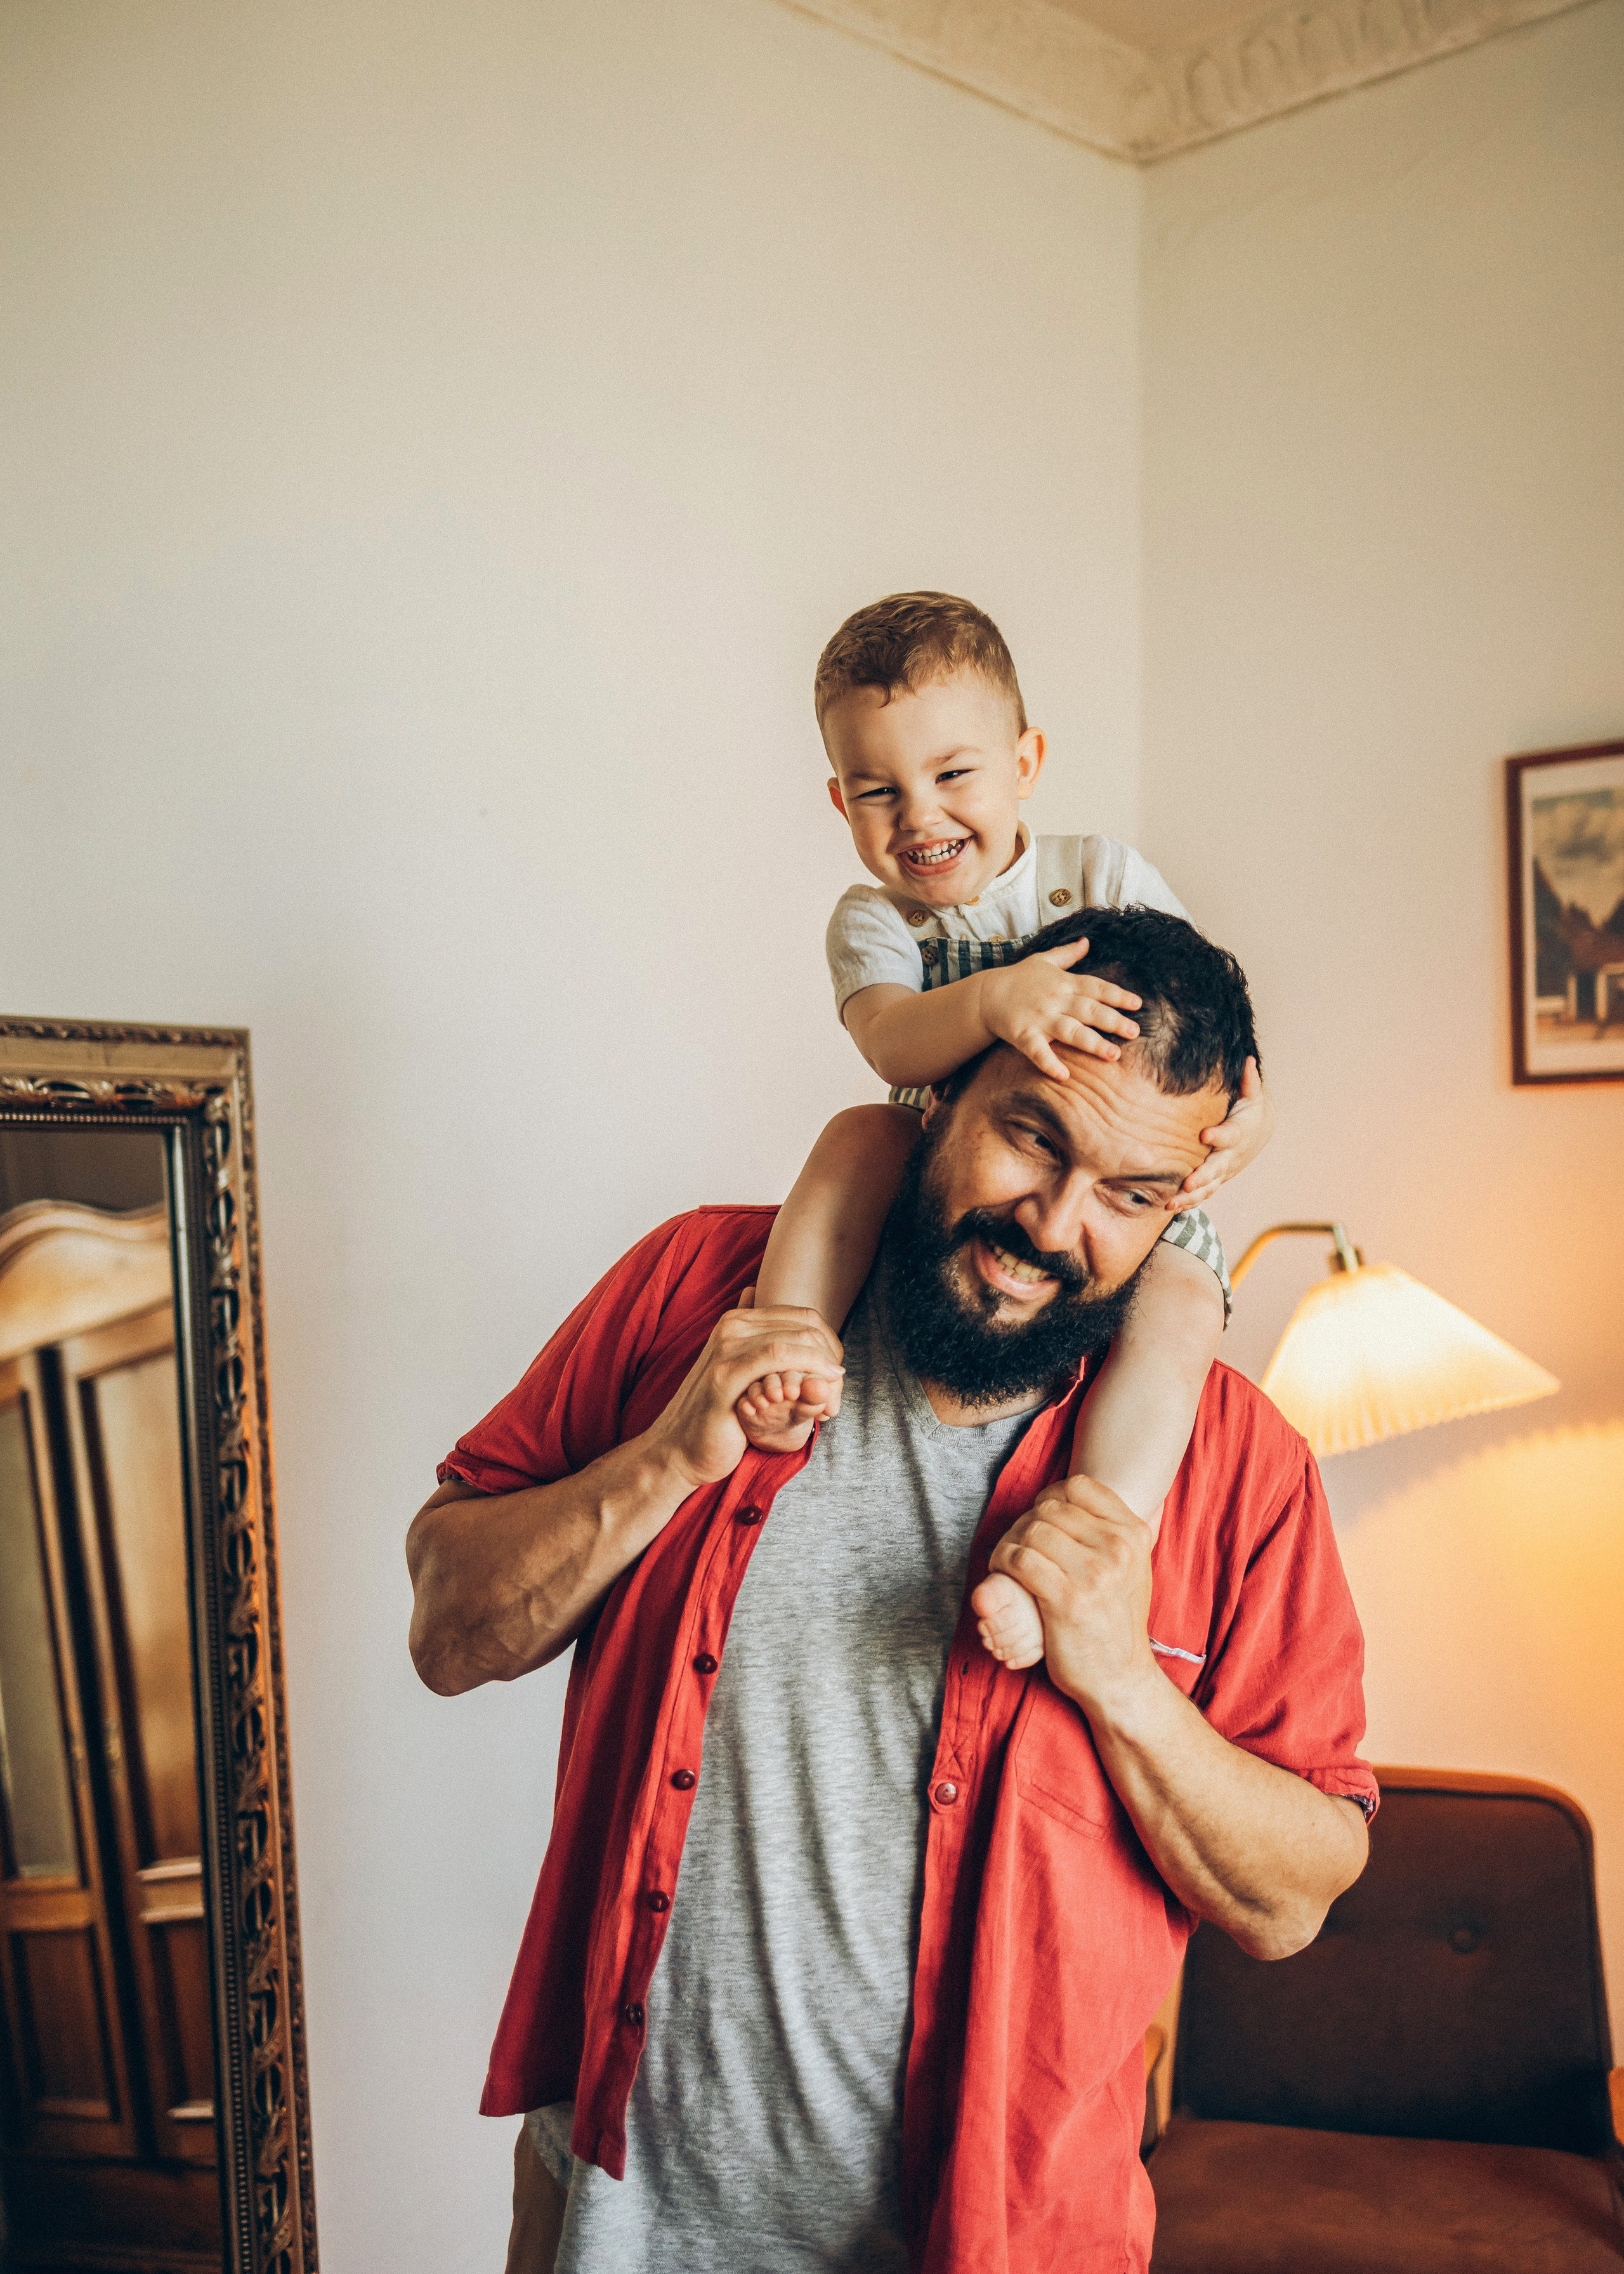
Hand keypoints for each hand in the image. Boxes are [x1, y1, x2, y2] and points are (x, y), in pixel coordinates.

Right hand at [647, 1291, 843, 1491]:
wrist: (678, 1449)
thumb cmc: (715, 1414)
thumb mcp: (735, 1371)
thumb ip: (749, 1337)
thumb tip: (751, 1292)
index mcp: (738, 1321)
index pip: (803, 1316)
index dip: (830, 1342)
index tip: (836, 1372)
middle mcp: (731, 1326)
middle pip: (804, 1325)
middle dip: (830, 1354)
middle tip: (837, 1387)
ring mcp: (726, 1347)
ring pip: (794, 1339)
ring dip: (822, 1365)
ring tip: (830, 1394)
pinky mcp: (725, 1375)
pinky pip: (777, 1357)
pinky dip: (806, 1369)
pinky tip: (818, 1391)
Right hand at [979, 942, 1141, 1081]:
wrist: (985, 995)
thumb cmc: (1018, 978)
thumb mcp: (1043, 961)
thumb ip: (1067, 954)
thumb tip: (1087, 941)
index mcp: (1063, 982)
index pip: (1096, 988)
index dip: (1117, 995)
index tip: (1137, 1004)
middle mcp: (1055, 1000)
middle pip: (1089, 1010)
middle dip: (1113, 1021)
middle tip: (1134, 1031)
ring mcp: (1040, 1018)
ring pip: (1071, 1031)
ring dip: (1092, 1043)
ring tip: (1113, 1055)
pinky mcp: (1023, 1034)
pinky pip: (1038, 1050)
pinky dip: (1049, 1063)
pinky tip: (1063, 1075)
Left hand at [986, 1473, 1156, 1718]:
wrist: (1119, 1679)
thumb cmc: (1115, 1623)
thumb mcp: (1132, 1570)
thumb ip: (1115, 1534)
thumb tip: (1075, 1496)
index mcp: (1134, 1534)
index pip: (1078, 1487)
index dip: (1049, 1498)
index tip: (1040, 1521)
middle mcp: (1119, 1548)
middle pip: (1049, 1508)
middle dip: (1023, 1524)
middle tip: (1017, 1548)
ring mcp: (1095, 1573)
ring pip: (1030, 1531)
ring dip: (1008, 1543)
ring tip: (1008, 1563)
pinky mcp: (1067, 1598)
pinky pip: (1020, 1559)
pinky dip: (1002, 1562)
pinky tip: (1003, 1575)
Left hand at [1176, 1057, 1273, 1208]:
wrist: (1258, 1132)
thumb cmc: (1249, 1109)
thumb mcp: (1252, 1094)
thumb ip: (1249, 1081)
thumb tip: (1248, 1061)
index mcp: (1240, 1132)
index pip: (1231, 1135)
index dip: (1220, 1136)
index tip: (1206, 1135)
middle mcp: (1232, 1155)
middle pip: (1218, 1168)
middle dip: (1203, 1176)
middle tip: (1188, 1182)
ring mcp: (1224, 1170)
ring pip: (1209, 1186)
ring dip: (1191, 1196)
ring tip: (1172, 1202)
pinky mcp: (1216, 1179)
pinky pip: (1203, 1193)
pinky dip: (1189, 1202)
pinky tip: (1170, 1207)